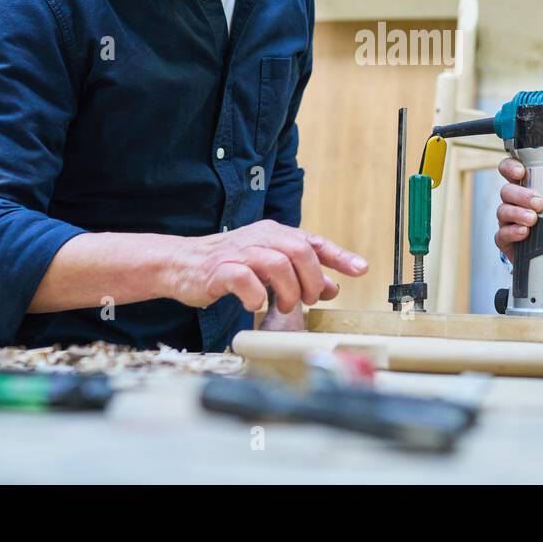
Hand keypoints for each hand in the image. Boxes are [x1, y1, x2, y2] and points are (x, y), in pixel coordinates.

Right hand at [168, 220, 367, 312]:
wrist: (182, 264)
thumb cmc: (229, 265)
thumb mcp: (269, 267)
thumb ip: (300, 274)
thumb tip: (332, 287)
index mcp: (275, 235)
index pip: (313, 242)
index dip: (340, 256)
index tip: (361, 269)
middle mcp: (261, 238)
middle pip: (300, 252)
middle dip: (311, 280)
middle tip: (308, 300)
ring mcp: (240, 252)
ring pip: (277, 264)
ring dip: (288, 291)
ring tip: (282, 306)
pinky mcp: (220, 269)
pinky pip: (245, 280)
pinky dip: (256, 295)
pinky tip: (256, 304)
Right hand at [493, 158, 542, 259]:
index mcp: (526, 187)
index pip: (510, 170)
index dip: (511, 167)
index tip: (521, 171)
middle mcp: (514, 201)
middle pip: (506, 190)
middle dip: (521, 195)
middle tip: (538, 202)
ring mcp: (508, 220)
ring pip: (503, 211)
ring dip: (518, 213)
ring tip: (533, 219)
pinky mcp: (505, 238)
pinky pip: (502, 233)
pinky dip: (513, 232)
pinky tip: (524, 232)